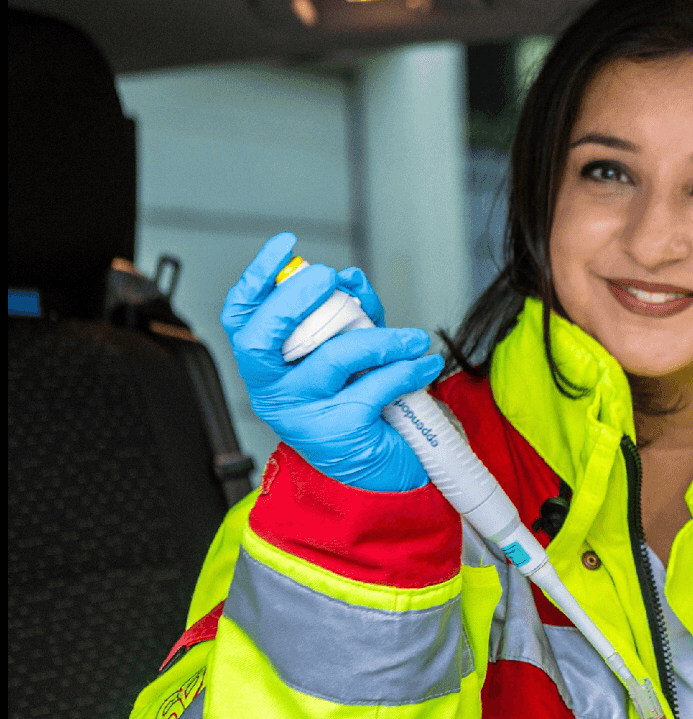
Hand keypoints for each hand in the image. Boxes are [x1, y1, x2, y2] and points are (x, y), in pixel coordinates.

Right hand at [221, 233, 441, 491]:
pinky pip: (374, 386)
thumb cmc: (357, 405)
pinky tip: (424, 365)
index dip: (257, 277)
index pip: (242, 316)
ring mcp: (301, 413)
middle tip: (336, 281)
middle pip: (263, 336)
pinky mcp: (338, 431)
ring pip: (335, 357)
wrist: (375, 473)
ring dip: (383, 339)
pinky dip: (407, 370)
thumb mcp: (349, 354)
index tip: (285, 245)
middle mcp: (272, 389)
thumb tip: (354, 279)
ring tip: (415, 339)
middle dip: (299, 298)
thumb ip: (350, 316)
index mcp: (267, 365)